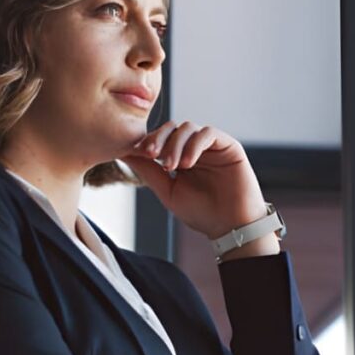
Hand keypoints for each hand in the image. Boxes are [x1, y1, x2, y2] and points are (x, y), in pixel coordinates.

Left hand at [120, 121, 270, 239]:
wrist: (230, 226)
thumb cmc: (201, 212)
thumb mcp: (167, 191)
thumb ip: (148, 171)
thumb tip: (124, 153)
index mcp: (181, 157)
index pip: (161, 138)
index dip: (148, 141)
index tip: (136, 152)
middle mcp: (196, 148)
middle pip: (172, 128)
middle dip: (158, 138)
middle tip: (150, 153)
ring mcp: (212, 146)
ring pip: (188, 128)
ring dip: (176, 144)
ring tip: (171, 166)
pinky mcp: (228, 145)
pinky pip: (208, 133)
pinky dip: (194, 145)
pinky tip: (188, 164)